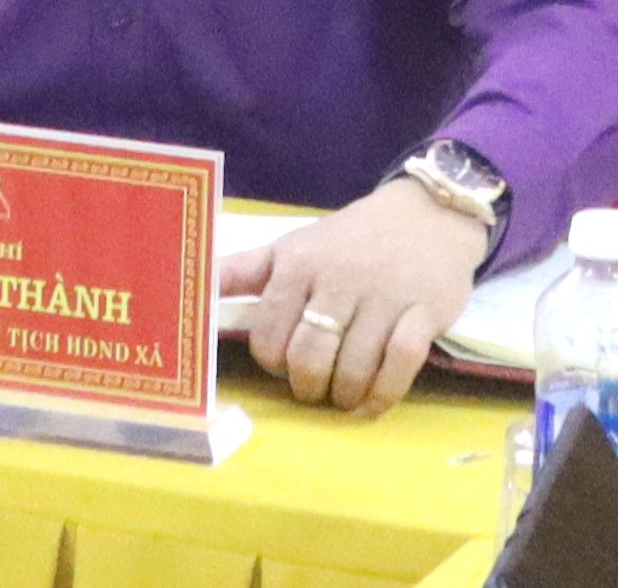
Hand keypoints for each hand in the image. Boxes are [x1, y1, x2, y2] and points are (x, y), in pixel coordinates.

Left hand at [215, 182, 494, 416]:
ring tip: (342, 394)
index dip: (273, 362)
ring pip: (354, 368)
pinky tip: (372, 401)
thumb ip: (241, 272)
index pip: (268, 337)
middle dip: (307, 387)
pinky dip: (383, 394)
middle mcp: (340, 277)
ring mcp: (386, 295)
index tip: (285, 361)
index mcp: (299, 263)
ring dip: (343, 396)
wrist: (429, 214)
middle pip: (309, 358)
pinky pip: (401, 366)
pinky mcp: (426, 310)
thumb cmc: (350, 240)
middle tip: (313, 387)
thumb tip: (188, 290)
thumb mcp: (292, 247)